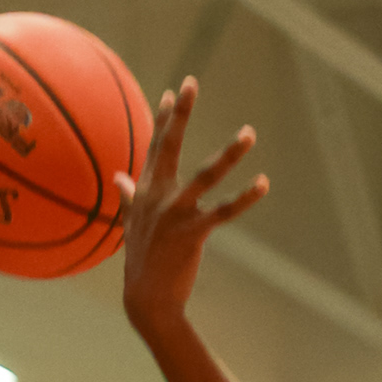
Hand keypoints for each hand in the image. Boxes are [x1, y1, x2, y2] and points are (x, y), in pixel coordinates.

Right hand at [120, 77, 269, 340]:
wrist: (146, 299)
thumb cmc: (141, 261)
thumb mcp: (130, 224)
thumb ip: (127, 197)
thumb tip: (119, 178)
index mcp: (144, 191)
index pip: (155, 146)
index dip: (165, 118)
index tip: (174, 91)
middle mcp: (158, 196)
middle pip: (171, 146)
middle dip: (181, 113)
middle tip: (192, 82)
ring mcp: (175, 213)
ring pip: (205, 175)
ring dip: (229, 153)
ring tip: (249, 133)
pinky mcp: (193, 233)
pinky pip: (224, 211)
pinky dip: (245, 198)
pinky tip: (263, 183)